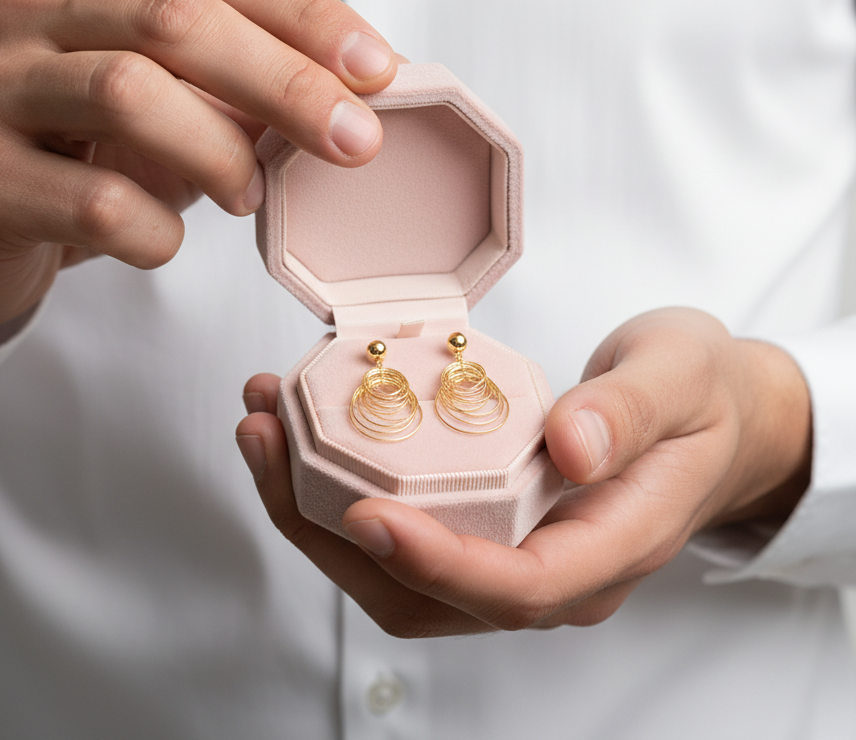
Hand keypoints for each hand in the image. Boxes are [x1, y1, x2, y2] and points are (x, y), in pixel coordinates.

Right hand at [0, 0, 396, 358]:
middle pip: (180, 21)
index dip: (307, 15)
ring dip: (220, 155)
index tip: (379, 70)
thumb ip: (241, 87)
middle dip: (287, 84)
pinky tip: (164, 239)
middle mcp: (34, 10)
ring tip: (250, 198)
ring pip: (130, 94)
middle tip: (356, 142)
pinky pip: (96, 202)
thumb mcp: (168, 101)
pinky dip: (157, 230)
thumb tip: (355, 101)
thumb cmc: (83, 154)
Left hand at [236, 307, 810, 635]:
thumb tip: (570, 447)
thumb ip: (630, 412)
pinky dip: (336, 487)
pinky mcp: (481, 522)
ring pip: (394, 571)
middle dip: (330, 532)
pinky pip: (399, 524)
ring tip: (263, 426)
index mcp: (607, 549)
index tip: (366, 514)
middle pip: (424, 593)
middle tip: (268, 443)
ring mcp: (510, 552)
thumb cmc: (699, 399)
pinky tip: (301, 429)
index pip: (514, 587)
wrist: (709, 415)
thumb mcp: (680, 380)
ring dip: (313, 509)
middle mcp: (550, 571)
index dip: (436, 563)